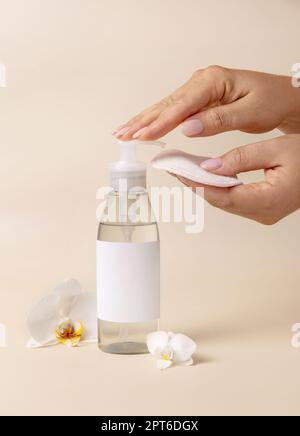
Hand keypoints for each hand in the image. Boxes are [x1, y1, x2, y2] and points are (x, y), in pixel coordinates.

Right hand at [114, 66, 299, 139]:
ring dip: (143, 121)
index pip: (182, 105)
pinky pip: (172, 110)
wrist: (281, 97)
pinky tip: (142, 127)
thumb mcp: (250, 112)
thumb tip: (188, 129)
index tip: (144, 136)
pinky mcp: (197, 99)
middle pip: (166, 104)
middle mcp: (201, 82)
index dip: (161, 123)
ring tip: (122, 132)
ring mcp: (198, 89)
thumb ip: (218, 120)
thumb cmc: (270, 101)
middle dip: (142, 121)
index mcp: (213, 81)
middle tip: (122, 135)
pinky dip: (155, 120)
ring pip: (165, 107)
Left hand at [175, 134, 299, 224]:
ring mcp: (261, 214)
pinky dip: (216, 186)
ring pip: (223, 201)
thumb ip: (242, 158)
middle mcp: (262, 213)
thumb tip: (210, 166)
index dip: (196, 182)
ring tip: (183, 166)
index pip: (220, 195)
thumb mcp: (277, 149)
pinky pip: (231, 199)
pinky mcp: (260, 209)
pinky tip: (204, 173)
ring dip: (203, 184)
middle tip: (173, 164)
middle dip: (194, 182)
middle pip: (218, 200)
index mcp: (267, 200)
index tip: (177, 168)